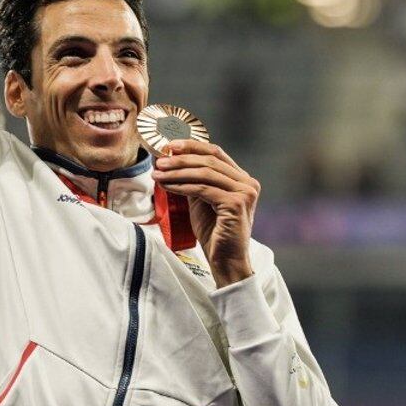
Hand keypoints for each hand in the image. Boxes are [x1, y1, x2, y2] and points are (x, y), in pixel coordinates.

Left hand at [153, 139, 258, 287]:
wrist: (226, 261)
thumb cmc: (214, 233)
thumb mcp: (202, 200)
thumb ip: (194, 180)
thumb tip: (170, 161)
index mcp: (242, 179)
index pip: (216, 153)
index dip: (192, 146)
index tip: (170, 145)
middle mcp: (248, 182)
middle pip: (209, 160)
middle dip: (180, 159)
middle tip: (159, 161)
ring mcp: (245, 192)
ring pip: (205, 173)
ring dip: (178, 171)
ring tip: (158, 173)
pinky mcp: (236, 203)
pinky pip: (203, 189)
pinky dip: (182, 186)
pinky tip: (167, 186)